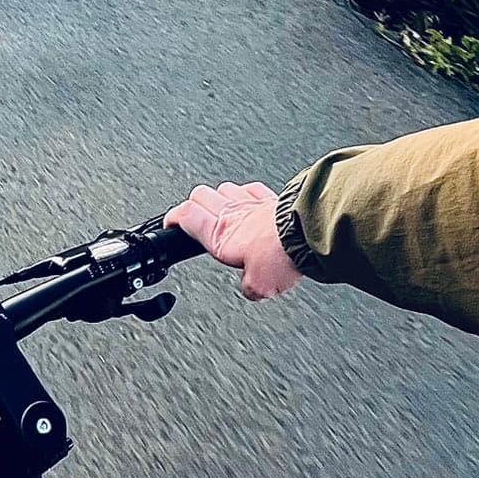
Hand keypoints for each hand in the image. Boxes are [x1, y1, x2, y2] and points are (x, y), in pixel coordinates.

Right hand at [165, 183, 302, 301]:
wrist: (309, 233)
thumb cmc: (282, 254)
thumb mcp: (260, 286)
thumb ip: (250, 288)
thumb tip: (251, 289)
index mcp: (220, 234)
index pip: (186, 215)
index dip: (173, 218)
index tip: (170, 223)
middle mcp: (232, 213)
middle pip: (200, 194)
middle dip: (194, 203)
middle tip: (195, 215)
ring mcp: (251, 201)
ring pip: (224, 188)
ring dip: (220, 196)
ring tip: (223, 209)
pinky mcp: (271, 197)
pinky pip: (252, 188)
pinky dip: (248, 193)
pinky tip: (252, 201)